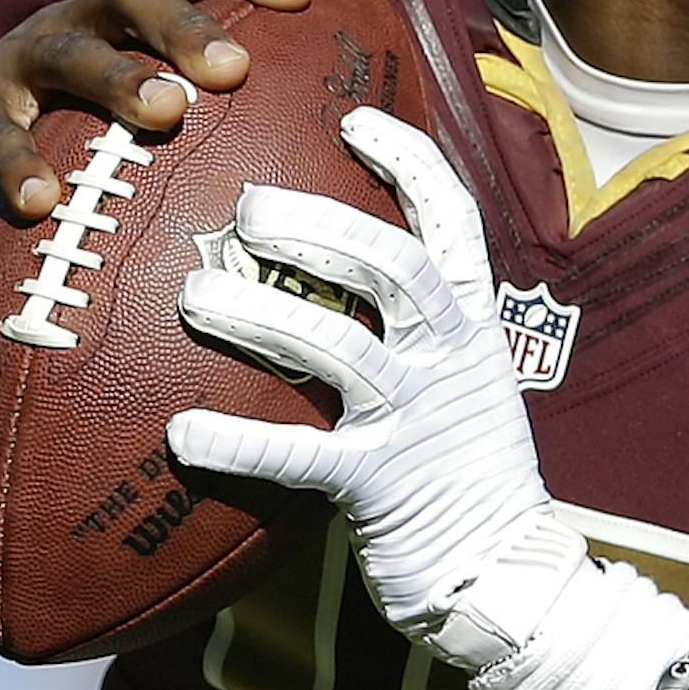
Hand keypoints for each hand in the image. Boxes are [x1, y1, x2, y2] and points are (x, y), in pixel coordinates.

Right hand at [0, 0, 312, 261]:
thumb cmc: (54, 145)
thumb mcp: (119, 125)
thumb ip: (193, 131)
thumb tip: (305, 181)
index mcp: (119, 22)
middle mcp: (70, 26)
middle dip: (187, 25)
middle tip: (235, 68)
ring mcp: (12, 66)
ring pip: (68, 53)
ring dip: (119, 78)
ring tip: (167, 113)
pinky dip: (19, 163)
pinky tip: (42, 200)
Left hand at [170, 112, 583, 665]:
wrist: (505, 572)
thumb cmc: (462, 467)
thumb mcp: (461, 379)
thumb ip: (415, 325)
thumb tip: (342, 263)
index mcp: (470, 326)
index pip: (452, 222)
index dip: (409, 163)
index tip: (354, 117)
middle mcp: (449, 361)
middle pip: (390, 266)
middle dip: (320, 224)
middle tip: (247, 206)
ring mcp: (416, 422)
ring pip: (339, 347)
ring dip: (262, 314)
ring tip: (195, 294)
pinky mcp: (380, 486)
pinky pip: (301, 456)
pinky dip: (238, 443)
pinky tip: (183, 432)